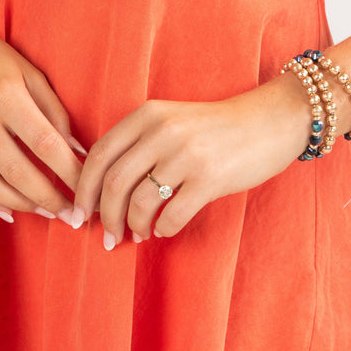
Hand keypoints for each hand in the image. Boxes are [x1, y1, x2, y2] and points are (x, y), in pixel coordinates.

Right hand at [0, 18, 85, 224]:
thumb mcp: (30, 73)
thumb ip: (55, 112)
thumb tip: (78, 153)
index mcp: (4, 93)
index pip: (45, 144)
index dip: (70, 173)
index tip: (88, 191)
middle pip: (18, 172)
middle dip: (50, 200)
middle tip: (72, 216)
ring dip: (22, 206)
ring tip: (46, 212)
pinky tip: (9, 211)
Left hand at [72, 73, 319, 247]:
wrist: (269, 122)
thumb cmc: (215, 128)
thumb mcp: (171, 121)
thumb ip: (138, 143)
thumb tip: (101, 188)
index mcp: (147, 115)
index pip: (98, 155)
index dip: (84, 190)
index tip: (81, 214)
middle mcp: (162, 131)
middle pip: (113, 183)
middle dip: (104, 217)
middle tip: (107, 236)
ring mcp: (186, 154)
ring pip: (139, 203)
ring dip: (133, 226)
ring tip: (139, 234)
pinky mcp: (210, 178)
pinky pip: (171, 215)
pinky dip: (163, 229)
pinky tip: (164, 229)